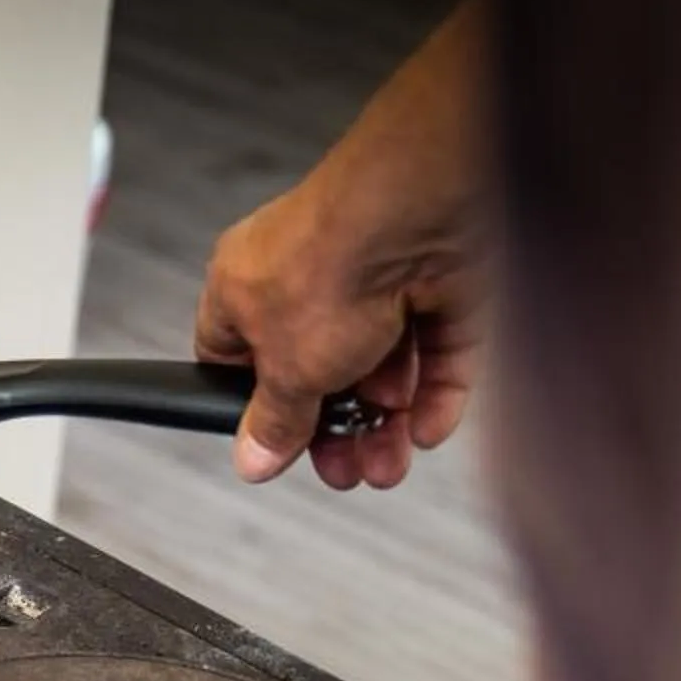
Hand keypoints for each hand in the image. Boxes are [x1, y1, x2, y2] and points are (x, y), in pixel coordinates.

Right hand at [198, 195, 486, 489]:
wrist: (417, 211)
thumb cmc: (331, 263)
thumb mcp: (286, 370)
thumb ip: (273, 420)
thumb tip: (253, 457)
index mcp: (249, 288)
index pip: (238, 356)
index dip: (254, 406)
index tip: (275, 446)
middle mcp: (314, 279)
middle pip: (319, 372)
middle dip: (333, 431)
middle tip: (343, 469)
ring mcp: (382, 279)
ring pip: (382, 367)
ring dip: (385, 423)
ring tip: (387, 463)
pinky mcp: (441, 284)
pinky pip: (435, 351)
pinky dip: (434, 394)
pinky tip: (427, 428)